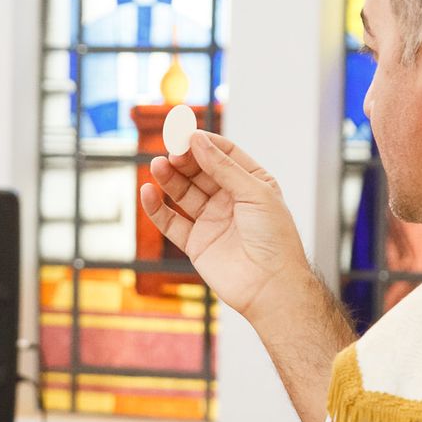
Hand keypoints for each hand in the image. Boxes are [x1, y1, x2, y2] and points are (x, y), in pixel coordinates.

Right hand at [140, 132, 311, 320]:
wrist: (270, 286)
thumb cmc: (274, 239)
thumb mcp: (254, 193)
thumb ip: (223, 167)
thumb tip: (197, 140)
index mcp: (252, 184)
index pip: (224, 154)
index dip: (204, 143)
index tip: (185, 135)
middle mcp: (231, 200)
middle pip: (200, 171)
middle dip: (184, 160)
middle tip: (170, 151)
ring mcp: (212, 221)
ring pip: (184, 193)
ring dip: (168, 179)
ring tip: (156, 166)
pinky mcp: (196, 244)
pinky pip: (171, 222)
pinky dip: (157, 208)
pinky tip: (147, 193)